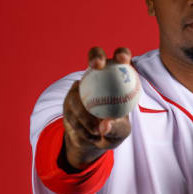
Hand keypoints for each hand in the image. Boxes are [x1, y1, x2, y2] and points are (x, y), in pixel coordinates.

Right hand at [62, 47, 133, 170]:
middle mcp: (98, 76)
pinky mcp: (69, 97)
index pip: (121, 58)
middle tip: (97, 65)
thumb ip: (115, 127)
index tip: (122, 60)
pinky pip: (72, 108)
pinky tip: (90, 135)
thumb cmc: (114, 130)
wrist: (94, 140)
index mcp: (118, 77)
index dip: (122, 53)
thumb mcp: (120, 132)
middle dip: (95, 56)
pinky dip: (81, 125)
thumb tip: (104, 125)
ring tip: (96, 131)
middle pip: (95, 56)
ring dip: (85, 114)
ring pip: (80, 89)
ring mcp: (82, 84)